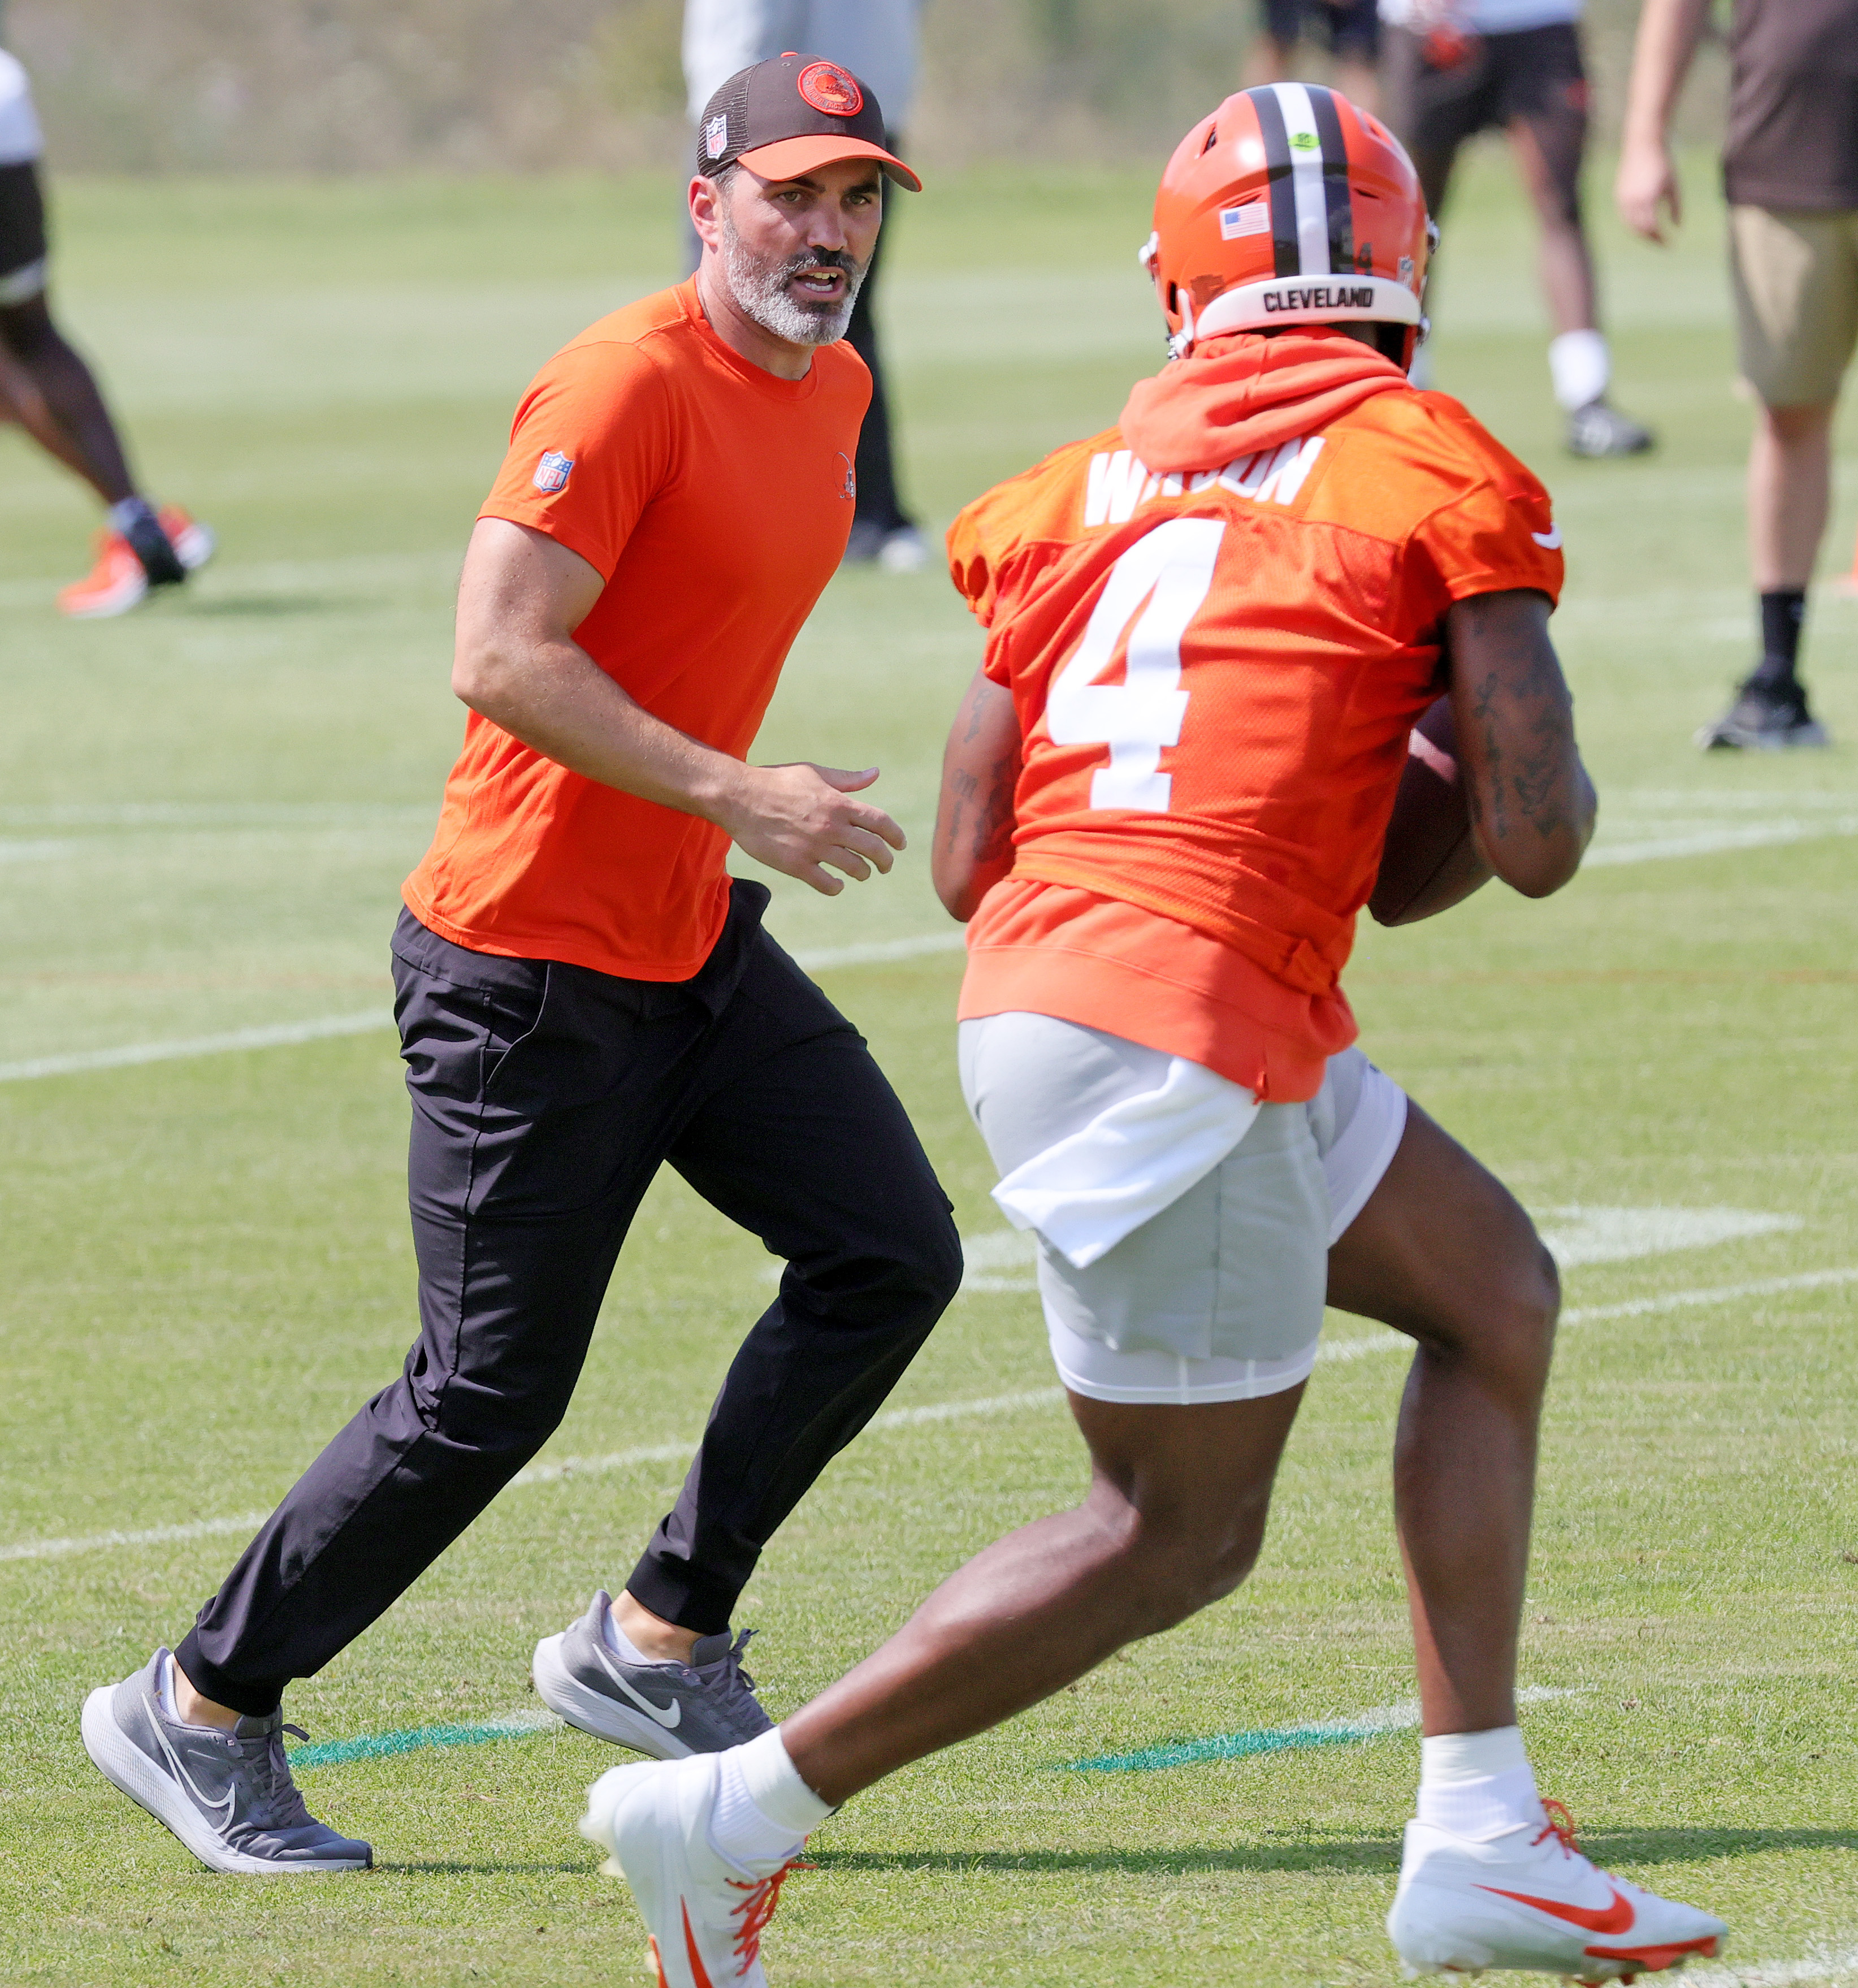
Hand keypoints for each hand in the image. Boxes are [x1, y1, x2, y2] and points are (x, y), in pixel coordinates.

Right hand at [715, 762, 906, 895]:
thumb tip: (875, 774)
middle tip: (885, 866)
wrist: (739, 798)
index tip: (900, 845)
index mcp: (838, 803)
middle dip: (885, 861)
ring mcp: (814, 847)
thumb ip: (847, 779)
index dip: (896, 836)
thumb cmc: (776, 782)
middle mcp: (831, 826)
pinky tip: (837, 884)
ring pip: (855, 869)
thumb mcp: (814, 773)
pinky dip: (837, 887)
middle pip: (874, 849)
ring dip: (863, 873)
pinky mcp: (796, 865)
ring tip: (861, 873)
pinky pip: (827, 884)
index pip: (881, 822)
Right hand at [1616, 137, 1680, 242]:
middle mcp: (1633, 201)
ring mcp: (1623, 199)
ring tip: (1652, 236)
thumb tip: (1678, 227)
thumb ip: (1675, 207)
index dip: (1661, 239)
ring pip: (1630, 225)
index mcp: (1649, 199)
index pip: (1653, 228)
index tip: (1670, 245)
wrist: (1643, 145)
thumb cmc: (1663, 164)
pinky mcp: (1618, 196)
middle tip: (1661, 244)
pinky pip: (1625, 216)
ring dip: (1641, 233)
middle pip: (1639, 230)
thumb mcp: (1674, 185)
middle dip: (1650, 239)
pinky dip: (1633, 223)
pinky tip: (1643, 223)